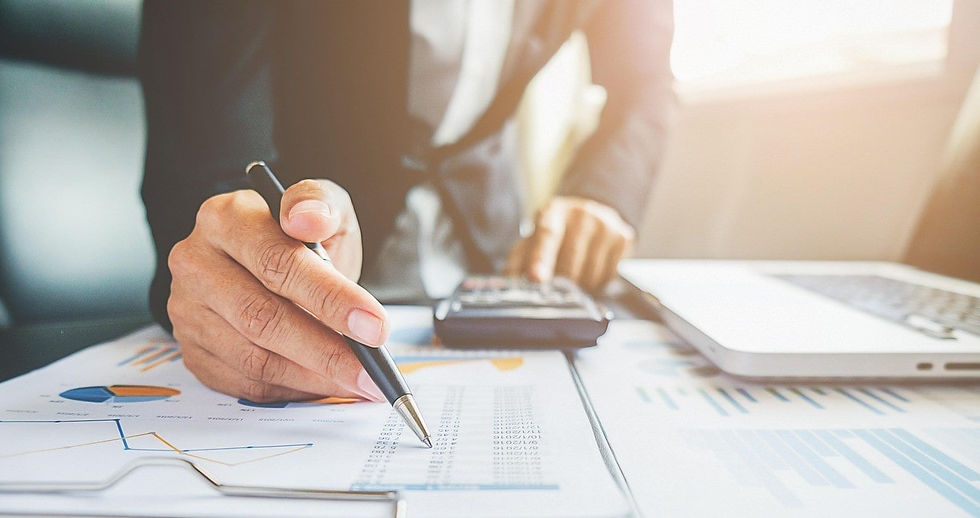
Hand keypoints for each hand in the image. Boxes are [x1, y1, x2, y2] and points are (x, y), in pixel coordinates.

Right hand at [167, 179, 388, 402]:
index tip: (375, 326)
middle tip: (371, 368)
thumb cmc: (299, 237)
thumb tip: (307, 218)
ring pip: (254, 358)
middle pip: (262, 317)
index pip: (277, 262)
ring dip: (313, 376)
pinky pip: (244, 383)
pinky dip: (291, 389)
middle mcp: (196, 262)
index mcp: (225, 217)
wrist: (270, 263)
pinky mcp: (193, 350)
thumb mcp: (323, 208)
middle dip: (327, 349)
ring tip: (357, 380)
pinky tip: (324, 384)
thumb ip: (321, 204)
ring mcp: (188, 310)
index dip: (331, 297)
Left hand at [506, 196, 634, 291]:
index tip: (536, 278)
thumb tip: (508, 284)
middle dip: (560, 283)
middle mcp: (581, 214)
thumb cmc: (557, 230)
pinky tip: (591, 270)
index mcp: (553, 212)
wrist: (592, 210)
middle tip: (555, 286)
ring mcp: (605, 224)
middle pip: (570, 262)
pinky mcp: (623, 236)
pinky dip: (597, 283)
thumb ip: (518, 260)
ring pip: (591, 274)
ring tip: (574, 275)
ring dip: (580, 287)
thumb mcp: (533, 237)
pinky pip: (609, 275)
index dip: (540, 259)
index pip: (546, 235)